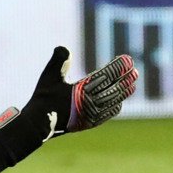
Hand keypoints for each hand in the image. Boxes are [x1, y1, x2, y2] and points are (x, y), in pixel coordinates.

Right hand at [0, 47, 137, 142]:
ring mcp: (92, 115)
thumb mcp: (48, 76)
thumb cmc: (43, 98)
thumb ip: (58, 61)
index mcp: (82, 89)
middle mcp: (90, 103)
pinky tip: (118, 101)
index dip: (118, 67)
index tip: (127, 59)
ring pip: (114, 101)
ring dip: (124, 92)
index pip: (106, 75)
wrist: (38, 123)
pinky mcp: (90, 123)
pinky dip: (116, 105)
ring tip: (132, 84)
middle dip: (126, 78)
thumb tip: (64, 48)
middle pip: (114, 88)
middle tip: (134, 71)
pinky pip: (109, 113)